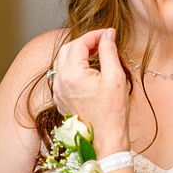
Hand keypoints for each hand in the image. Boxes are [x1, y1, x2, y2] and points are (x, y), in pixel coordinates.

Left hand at [52, 28, 129, 155]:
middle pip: (66, 49)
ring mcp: (57, 91)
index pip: (79, 43)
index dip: (94, 35)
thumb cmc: (113, 111)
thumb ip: (108, 52)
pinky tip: (88, 70)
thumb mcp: (115, 77)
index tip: (108, 33)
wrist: (105, 138)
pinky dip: (73, 66)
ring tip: (95, 54)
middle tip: (102, 41)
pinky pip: (62, 75)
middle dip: (84, 42)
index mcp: (72, 74)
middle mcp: (60, 81)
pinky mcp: (59, 98)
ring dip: (77, 53)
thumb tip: (107, 35)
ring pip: (61, 61)